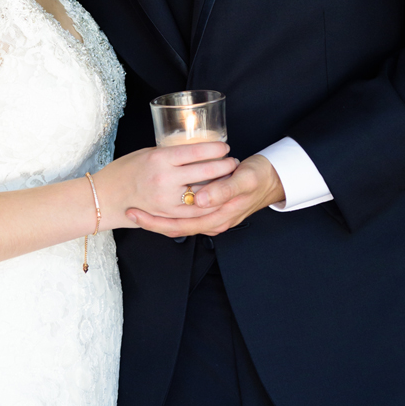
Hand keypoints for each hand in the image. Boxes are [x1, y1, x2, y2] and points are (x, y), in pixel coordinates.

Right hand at [95, 141, 238, 226]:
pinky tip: (217, 199)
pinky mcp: (167, 214)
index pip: (196, 151)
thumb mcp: (146, 154)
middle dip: (224, 166)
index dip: (215, 149)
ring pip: (205, 193)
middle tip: (231, 161)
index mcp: (159, 159)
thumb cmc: (123, 171)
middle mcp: (164, 178)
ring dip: (221, 186)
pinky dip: (209, 205)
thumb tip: (193, 151)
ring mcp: (167, 199)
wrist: (105, 196)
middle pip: (205, 172)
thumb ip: (169, 155)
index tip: (224, 147)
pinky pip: (195, 211)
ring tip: (229, 179)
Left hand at [128, 153, 284, 238]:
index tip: (136, 211)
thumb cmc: (259, 176)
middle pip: (177, 228)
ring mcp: (212, 218)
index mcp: (219, 217)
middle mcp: (213, 221)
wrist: (274, 179)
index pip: (181, 226)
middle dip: (152, 223)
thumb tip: (200, 199)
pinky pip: (186, 217)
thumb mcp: (244, 180)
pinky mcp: (211, 210)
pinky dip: (170, 214)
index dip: (157, 221)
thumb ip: (223, 189)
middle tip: (129, 213)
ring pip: (180, 225)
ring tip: (135, 212)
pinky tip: (156, 207)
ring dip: (158, 220)